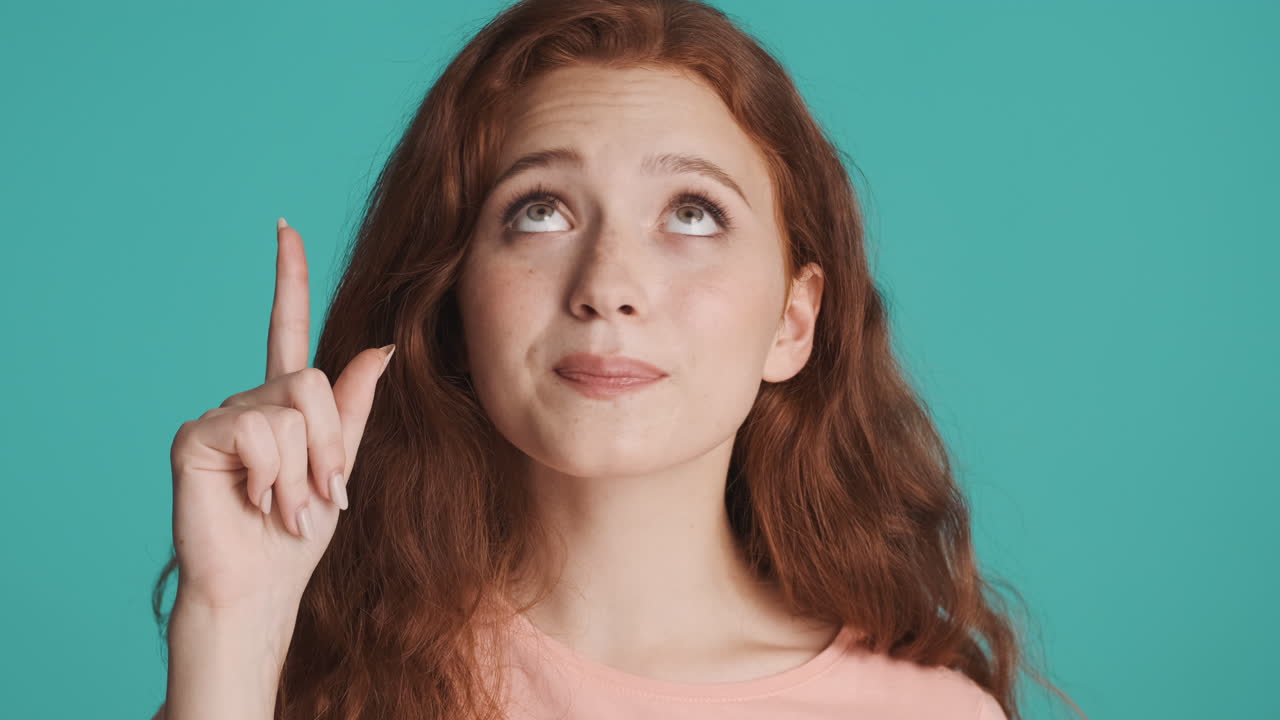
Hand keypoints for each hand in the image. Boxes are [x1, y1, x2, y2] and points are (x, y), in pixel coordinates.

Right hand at [167, 217, 392, 615]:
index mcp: (285, 404)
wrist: (262, 586)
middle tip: (320, 498)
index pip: (287, 328)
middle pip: (311, 383)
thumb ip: (353, 407)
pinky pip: (260, 430)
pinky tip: (257, 502)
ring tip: (285, 507)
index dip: (288, 278)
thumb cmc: (298, 535)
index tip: (285, 228)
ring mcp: (221, 414)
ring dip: (304, 471)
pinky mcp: (197, 435)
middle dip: (331, 447)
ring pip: (291, 408)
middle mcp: (250, 400)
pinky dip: (274, 474)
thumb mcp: (340, 465)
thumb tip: (382, 346)